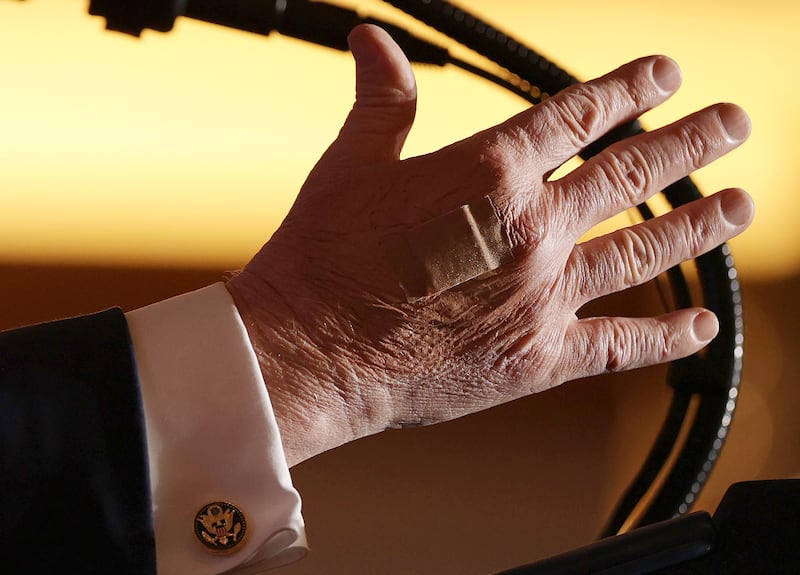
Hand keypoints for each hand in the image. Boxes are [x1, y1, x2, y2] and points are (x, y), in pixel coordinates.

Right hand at [226, 24, 753, 465]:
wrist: (313, 352)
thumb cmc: (325, 258)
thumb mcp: (352, 163)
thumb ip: (383, 99)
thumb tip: (376, 39)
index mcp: (489, 172)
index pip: (579, 115)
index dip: (629, 89)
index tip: (666, 74)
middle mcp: (531, 228)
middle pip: (630, 176)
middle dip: (691, 141)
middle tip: (734, 121)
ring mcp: (543, 295)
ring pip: (641, 252)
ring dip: (697, 226)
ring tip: (740, 206)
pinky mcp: (539, 358)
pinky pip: (620, 345)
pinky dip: (666, 337)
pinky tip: (702, 326)